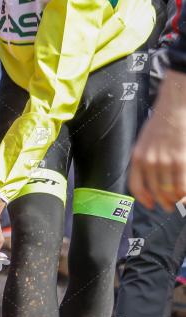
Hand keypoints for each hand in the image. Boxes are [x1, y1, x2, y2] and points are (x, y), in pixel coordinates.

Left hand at [129, 71, 185, 210]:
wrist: (173, 109)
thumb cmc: (160, 125)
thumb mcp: (144, 143)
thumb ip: (144, 161)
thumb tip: (149, 180)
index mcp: (137, 158)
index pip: (136, 186)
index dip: (143, 199)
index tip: (150, 204)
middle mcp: (149, 162)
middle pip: (155, 191)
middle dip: (163, 202)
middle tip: (168, 206)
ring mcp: (165, 161)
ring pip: (169, 191)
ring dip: (175, 200)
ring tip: (179, 202)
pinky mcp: (180, 160)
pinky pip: (182, 185)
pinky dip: (184, 194)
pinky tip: (185, 196)